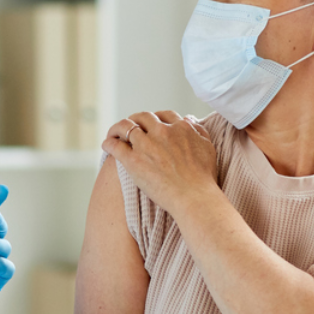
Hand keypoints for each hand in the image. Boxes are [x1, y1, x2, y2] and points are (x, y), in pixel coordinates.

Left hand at [100, 111, 218, 210]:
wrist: (194, 197)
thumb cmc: (203, 178)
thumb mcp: (207, 148)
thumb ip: (198, 131)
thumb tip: (189, 119)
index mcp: (180, 128)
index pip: (164, 115)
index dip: (156, 118)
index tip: (152, 124)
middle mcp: (162, 132)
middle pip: (143, 117)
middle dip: (136, 119)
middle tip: (132, 126)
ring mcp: (146, 145)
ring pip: (125, 127)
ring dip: (118, 128)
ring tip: (114, 133)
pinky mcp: (133, 160)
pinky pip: (115, 146)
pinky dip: (109, 142)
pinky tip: (106, 144)